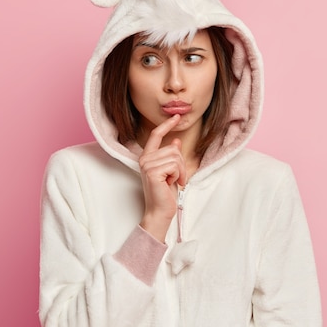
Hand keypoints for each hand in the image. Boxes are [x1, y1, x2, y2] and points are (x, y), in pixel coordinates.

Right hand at [138, 114, 185, 241]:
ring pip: (175, 157)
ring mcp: (147, 165)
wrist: (160, 211)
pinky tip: (171, 184)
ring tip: (174, 182)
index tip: (176, 116)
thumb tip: (176, 141)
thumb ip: (171, 156)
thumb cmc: (165, 193)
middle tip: (177, 179)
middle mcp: (144, 159)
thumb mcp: (171, 171)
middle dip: (181, 165)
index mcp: (147, 157)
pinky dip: (178, 176)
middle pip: (172, 149)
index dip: (167, 125)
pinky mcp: (152, 172)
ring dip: (181, 171)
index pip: (156, 135)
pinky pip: (174, 166)